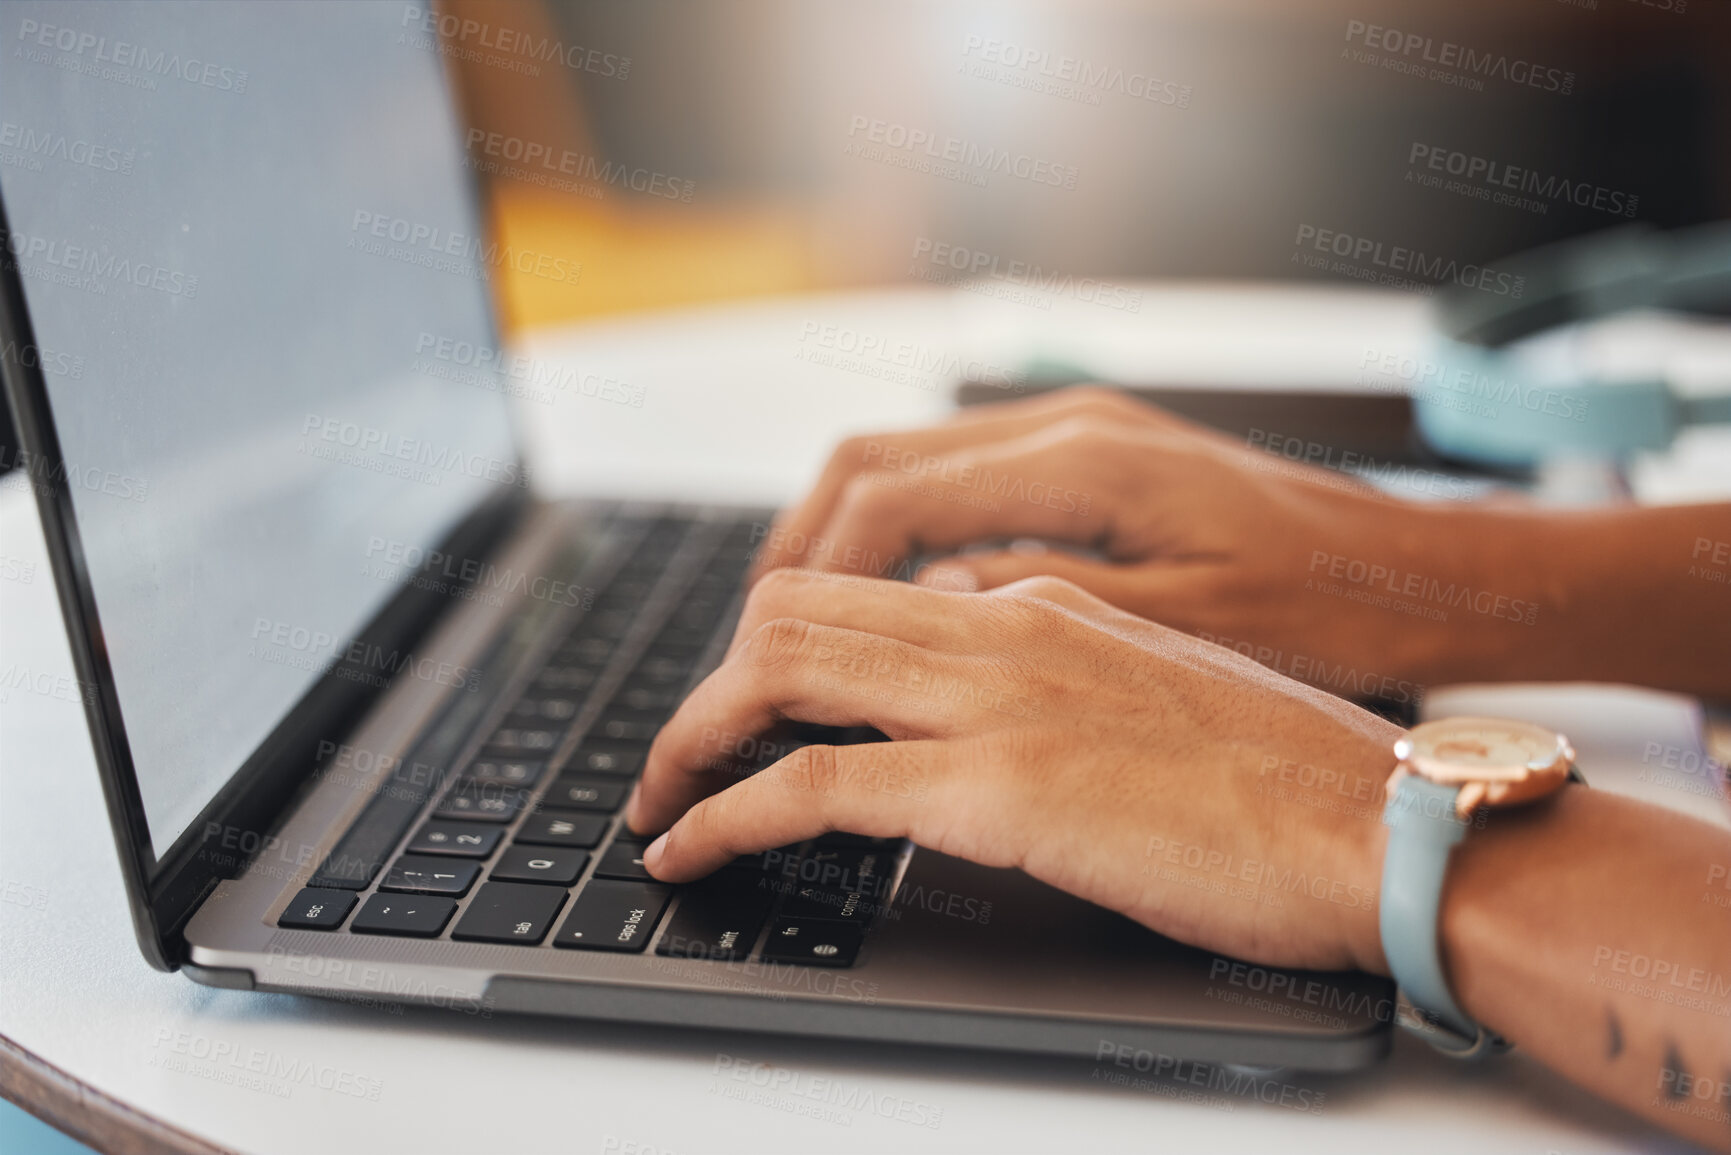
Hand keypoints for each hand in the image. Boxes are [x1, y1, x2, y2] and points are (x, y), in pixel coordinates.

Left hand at [626, 568, 1400, 973]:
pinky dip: (725, 814)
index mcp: (1043, 600)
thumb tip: (989, 698)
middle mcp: (1005, 624)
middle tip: (674, 751)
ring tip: (653, 800)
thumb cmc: (1294, 779)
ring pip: (781, 674)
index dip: (780, 640)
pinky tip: (690, 852)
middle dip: (711, 680)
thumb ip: (1065, 673)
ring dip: (690, 738)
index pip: (865, 588)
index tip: (748, 704)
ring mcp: (996, 699)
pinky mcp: (995, 787)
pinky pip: (811, 784)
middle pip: (795, 608)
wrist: (1382, 823)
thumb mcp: (1161, 693)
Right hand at [747, 385, 1521, 691]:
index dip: (806, 580)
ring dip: (840, 544)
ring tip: (794, 634)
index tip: (754, 656)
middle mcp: (1068, 431)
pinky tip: (893, 605)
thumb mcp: (1185, 629)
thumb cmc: (1333, 615)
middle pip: (872, 467)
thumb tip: (921, 612)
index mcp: (1084, 465)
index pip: (888, 501)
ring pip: (907, 469)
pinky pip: (960, 489)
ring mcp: (1081, 440)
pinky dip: (900, 541)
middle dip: (795, 552)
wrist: (1432, 583)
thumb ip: (1041, 612)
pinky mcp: (1097, 469)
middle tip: (746, 648)